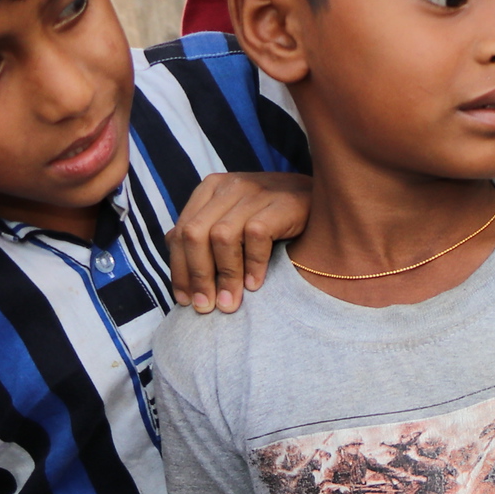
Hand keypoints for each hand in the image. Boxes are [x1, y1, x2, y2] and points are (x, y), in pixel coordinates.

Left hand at [168, 171, 309, 313]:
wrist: (323, 199)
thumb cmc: (275, 215)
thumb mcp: (235, 216)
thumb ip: (205, 227)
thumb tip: (170, 246)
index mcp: (210, 189)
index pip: (181, 231)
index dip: (179, 269)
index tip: (185, 300)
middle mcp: (228, 187)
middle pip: (195, 234)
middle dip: (197, 275)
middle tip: (206, 307)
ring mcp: (254, 193)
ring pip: (221, 237)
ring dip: (224, 276)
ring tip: (230, 303)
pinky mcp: (279, 203)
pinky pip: (255, 237)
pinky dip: (253, 264)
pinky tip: (256, 285)